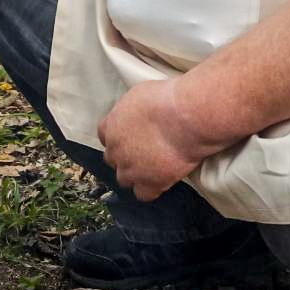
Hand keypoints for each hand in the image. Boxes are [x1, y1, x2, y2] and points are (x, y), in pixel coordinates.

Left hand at [97, 79, 210, 200]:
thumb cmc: (166, 99)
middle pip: (112, 159)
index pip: (104, 136)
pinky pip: (143, 194)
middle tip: (144, 150)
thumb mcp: (139, 95)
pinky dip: (150, 189)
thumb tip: (137, 114)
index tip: (130, 135)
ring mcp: (131, 169)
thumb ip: (132, 111)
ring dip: (135, 174)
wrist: (184, 118)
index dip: (118, 137)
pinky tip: (161, 180)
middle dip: (125, 156)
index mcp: (111, 126)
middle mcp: (116, 150)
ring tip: (152, 167)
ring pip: (124, 179)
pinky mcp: (150, 183)